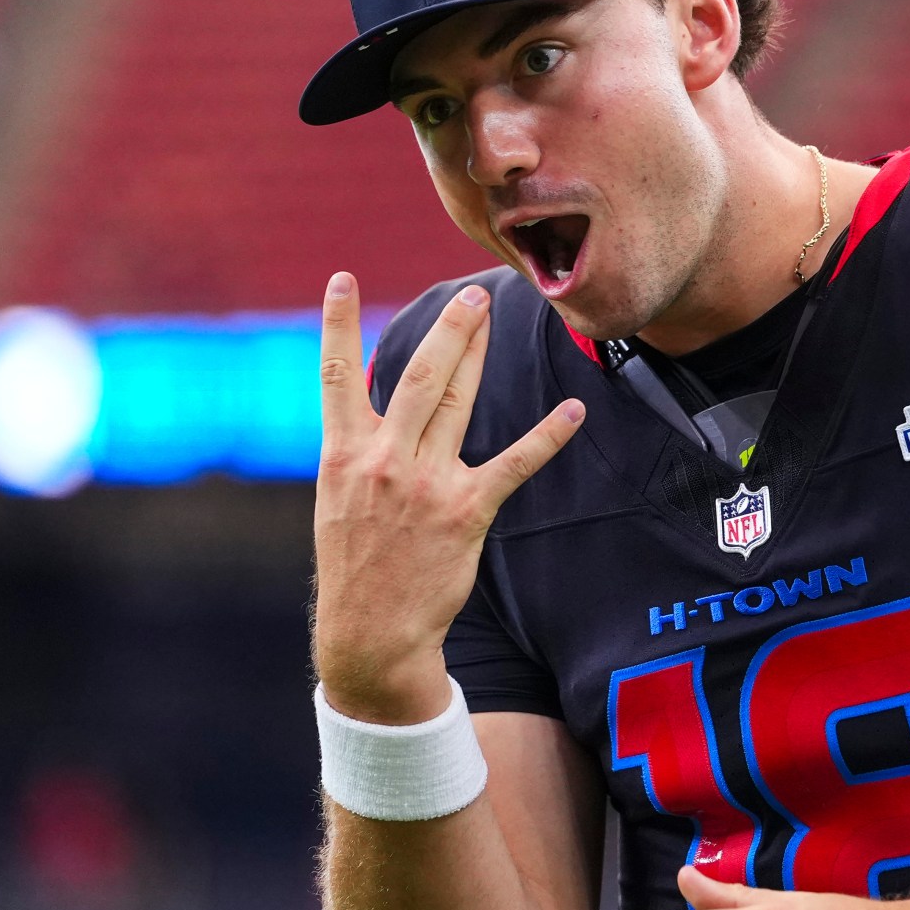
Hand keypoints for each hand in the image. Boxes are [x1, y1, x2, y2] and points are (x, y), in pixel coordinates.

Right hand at [312, 273, 583, 723]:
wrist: (370, 633)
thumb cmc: (355, 563)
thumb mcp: (337, 499)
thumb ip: (359, 448)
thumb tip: (379, 402)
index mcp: (342, 454)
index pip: (336, 375)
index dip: (337, 323)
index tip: (340, 276)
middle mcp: (382, 460)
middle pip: (417, 377)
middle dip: (445, 331)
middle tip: (469, 295)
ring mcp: (424, 484)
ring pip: (456, 403)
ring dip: (477, 355)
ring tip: (491, 316)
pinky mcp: (465, 512)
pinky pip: (513, 464)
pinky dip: (547, 435)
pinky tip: (572, 410)